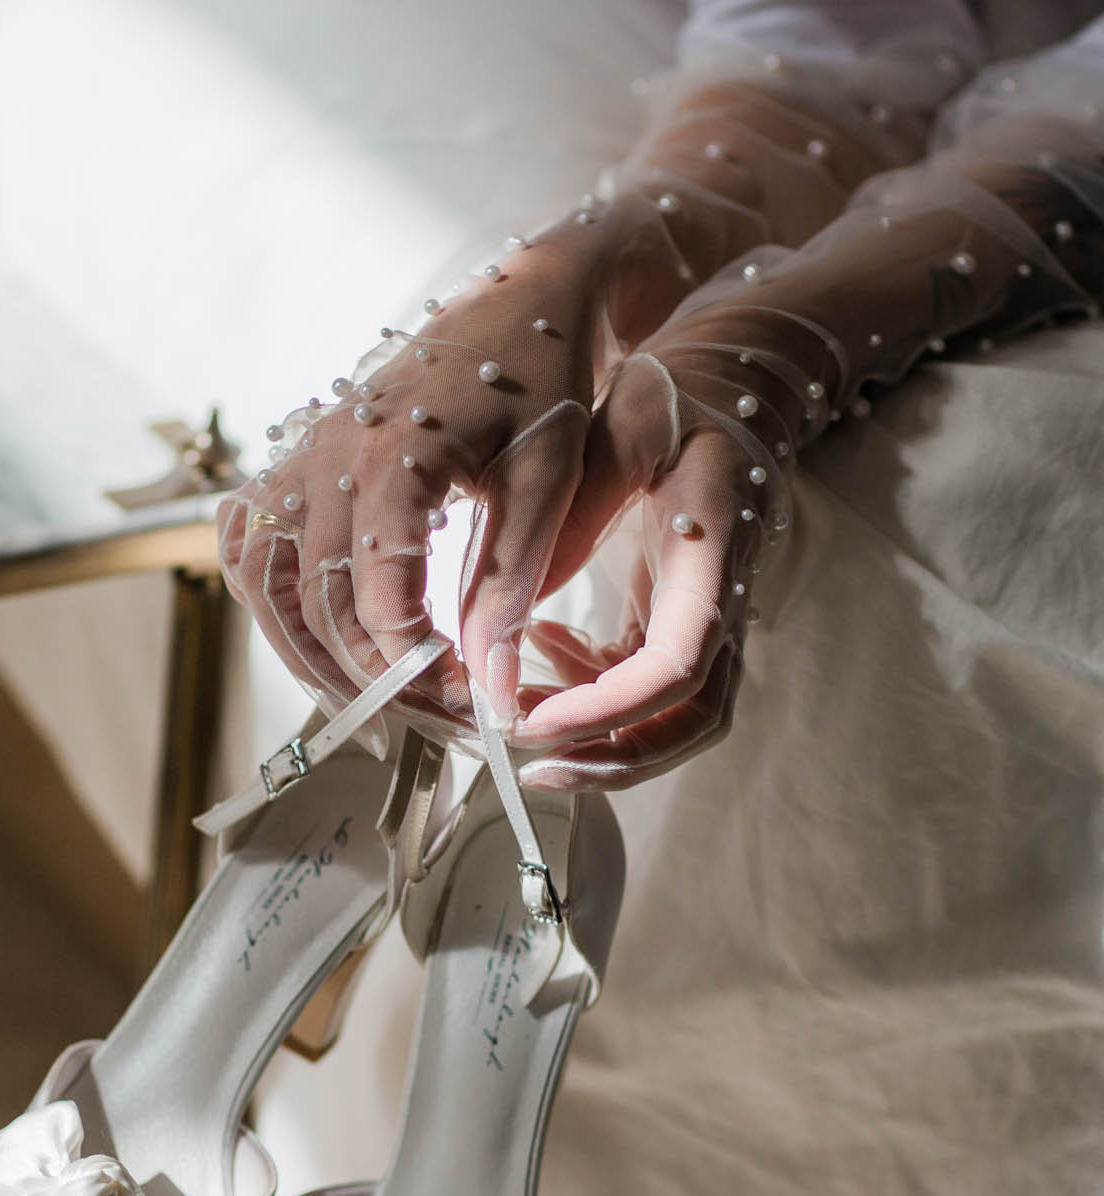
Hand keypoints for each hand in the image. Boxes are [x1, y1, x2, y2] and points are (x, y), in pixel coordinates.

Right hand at [217, 257, 603, 734]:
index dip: (417, 670)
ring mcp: (302, 458)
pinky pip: (250, 546)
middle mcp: (326, 458)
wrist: (523, 304)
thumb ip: (510, 587)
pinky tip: (318, 637)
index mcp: (390, 460)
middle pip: (317, 607)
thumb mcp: (546, 484)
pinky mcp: (299, 461)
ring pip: (265, 586)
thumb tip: (489, 689)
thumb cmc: (543, 385)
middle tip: (429, 719)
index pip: (377, 602)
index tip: (466, 703)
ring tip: (370, 698)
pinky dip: (272, 603)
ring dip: (310, 655)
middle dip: (371, 679)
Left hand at [514, 317, 813, 788]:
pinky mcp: (679, 618)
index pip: (679, 664)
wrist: (733, 382)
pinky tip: (543, 652)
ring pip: (676, 717)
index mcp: (713, 554)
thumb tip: (512, 609)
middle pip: (691, 718)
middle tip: (531, 764)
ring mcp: (706, 617)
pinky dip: (596, 693)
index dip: (610, 707)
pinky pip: (648, 685)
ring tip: (522, 721)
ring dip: (604, 741)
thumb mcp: (618, 428)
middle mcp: (722, 600)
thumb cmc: (675, 395)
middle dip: (614, 758)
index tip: (536, 720)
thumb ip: (571, 513)